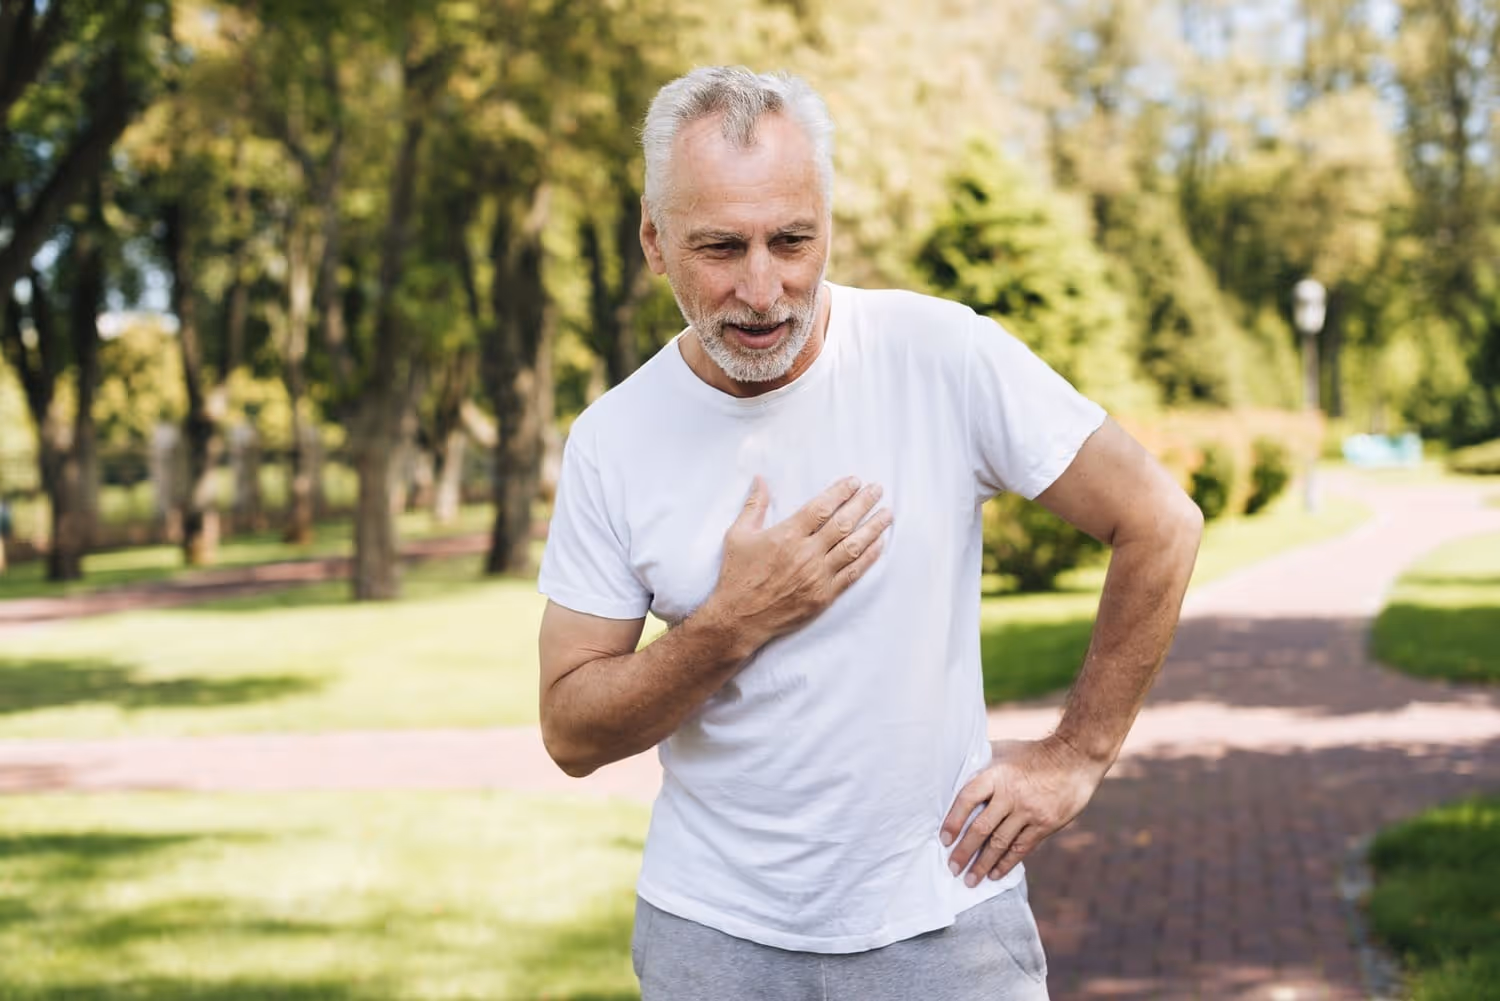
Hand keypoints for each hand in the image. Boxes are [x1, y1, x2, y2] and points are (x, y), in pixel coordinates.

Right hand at [704, 475, 893, 648]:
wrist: (739, 618)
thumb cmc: (737, 575)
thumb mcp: (738, 535)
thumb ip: (753, 506)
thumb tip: (760, 479)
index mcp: (786, 535)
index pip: (821, 508)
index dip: (841, 492)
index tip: (855, 481)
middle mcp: (806, 554)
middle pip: (843, 523)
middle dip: (863, 504)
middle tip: (878, 490)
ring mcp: (817, 576)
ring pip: (853, 547)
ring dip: (873, 528)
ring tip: (887, 514)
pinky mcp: (823, 596)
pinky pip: (852, 573)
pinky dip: (868, 558)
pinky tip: (879, 544)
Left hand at [940, 736, 1107, 885]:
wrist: (1075, 756)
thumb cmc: (1035, 753)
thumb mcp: (1006, 751)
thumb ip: (984, 766)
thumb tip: (958, 775)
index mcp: (996, 774)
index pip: (967, 799)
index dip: (953, 821)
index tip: (943, 840)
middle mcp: (1011, 794)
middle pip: (981, 828)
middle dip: (964, 851)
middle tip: (952, 868)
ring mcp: (1029, 811)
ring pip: (1000, 843)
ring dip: (983, 864)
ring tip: (970, 880)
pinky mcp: (1045, 824)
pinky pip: (1022, 848)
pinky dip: (1006, 863)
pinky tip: (995, 874)